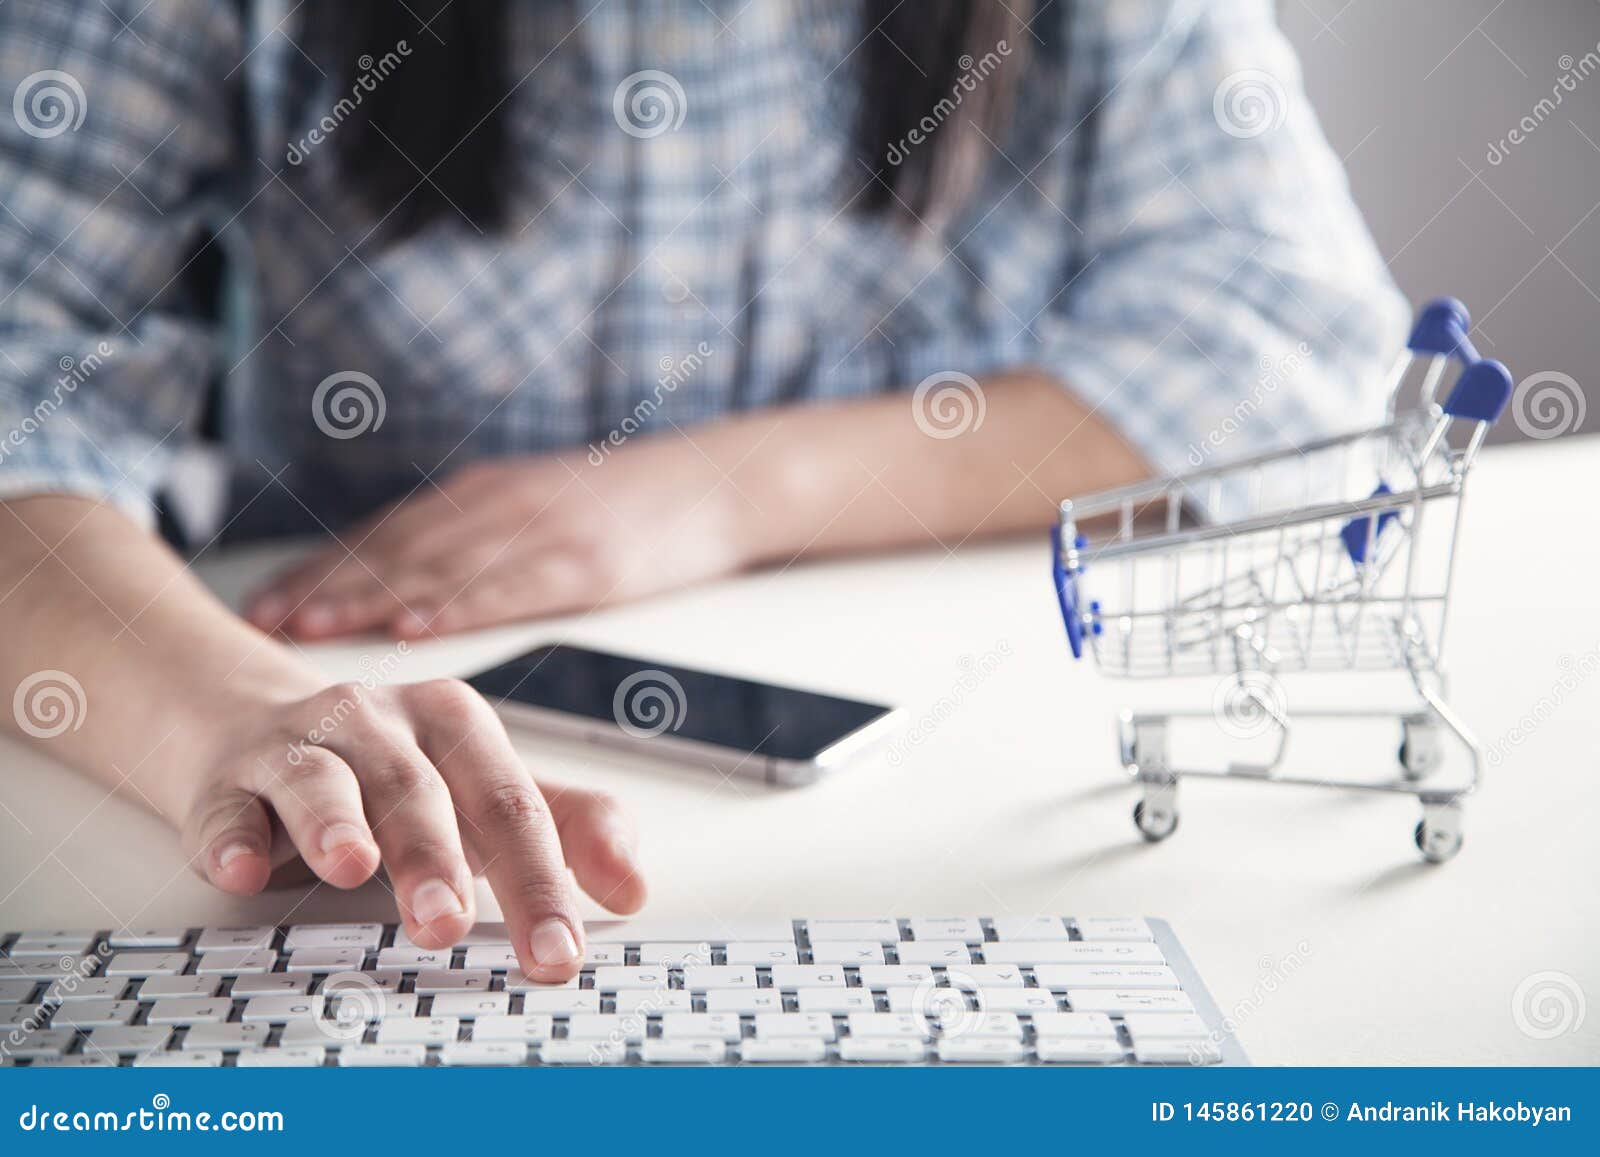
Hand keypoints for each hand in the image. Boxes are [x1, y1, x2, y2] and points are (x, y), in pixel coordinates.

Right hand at [169, 676, 644, 980]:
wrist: (260, 727)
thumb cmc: (395, 770)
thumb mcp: (484, 786)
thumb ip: (565, 827)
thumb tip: (633, 890)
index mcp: (459, 726)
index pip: (512, 806)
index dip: (541, 880)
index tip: (560, 952)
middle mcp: (385, 725)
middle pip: (421, 792)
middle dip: (436, 859)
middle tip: (450, 925)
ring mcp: (304, 746)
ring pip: (325, 782)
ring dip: (337, 825)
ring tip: (355, 869)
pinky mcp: (230, 779)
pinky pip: (230, 806)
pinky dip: (233, 835)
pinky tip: (242, 866)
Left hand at [244, 438, 761, 639]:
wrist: (719, 484)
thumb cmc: (631, 508)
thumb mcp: (542, 506)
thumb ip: (479, 539)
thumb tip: (408, 588)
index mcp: (485, 495)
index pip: (386, 534)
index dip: (323, 568)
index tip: (268, 598)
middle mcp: (501, 506)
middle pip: (396, 549)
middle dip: (324, 585)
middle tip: (264, 621)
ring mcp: (542, 533)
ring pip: (439, 566)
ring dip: (366, 598)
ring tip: (310, 629)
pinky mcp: (586, 563)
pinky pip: (509, 587)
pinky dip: (456, 606)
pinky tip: (415, 625)